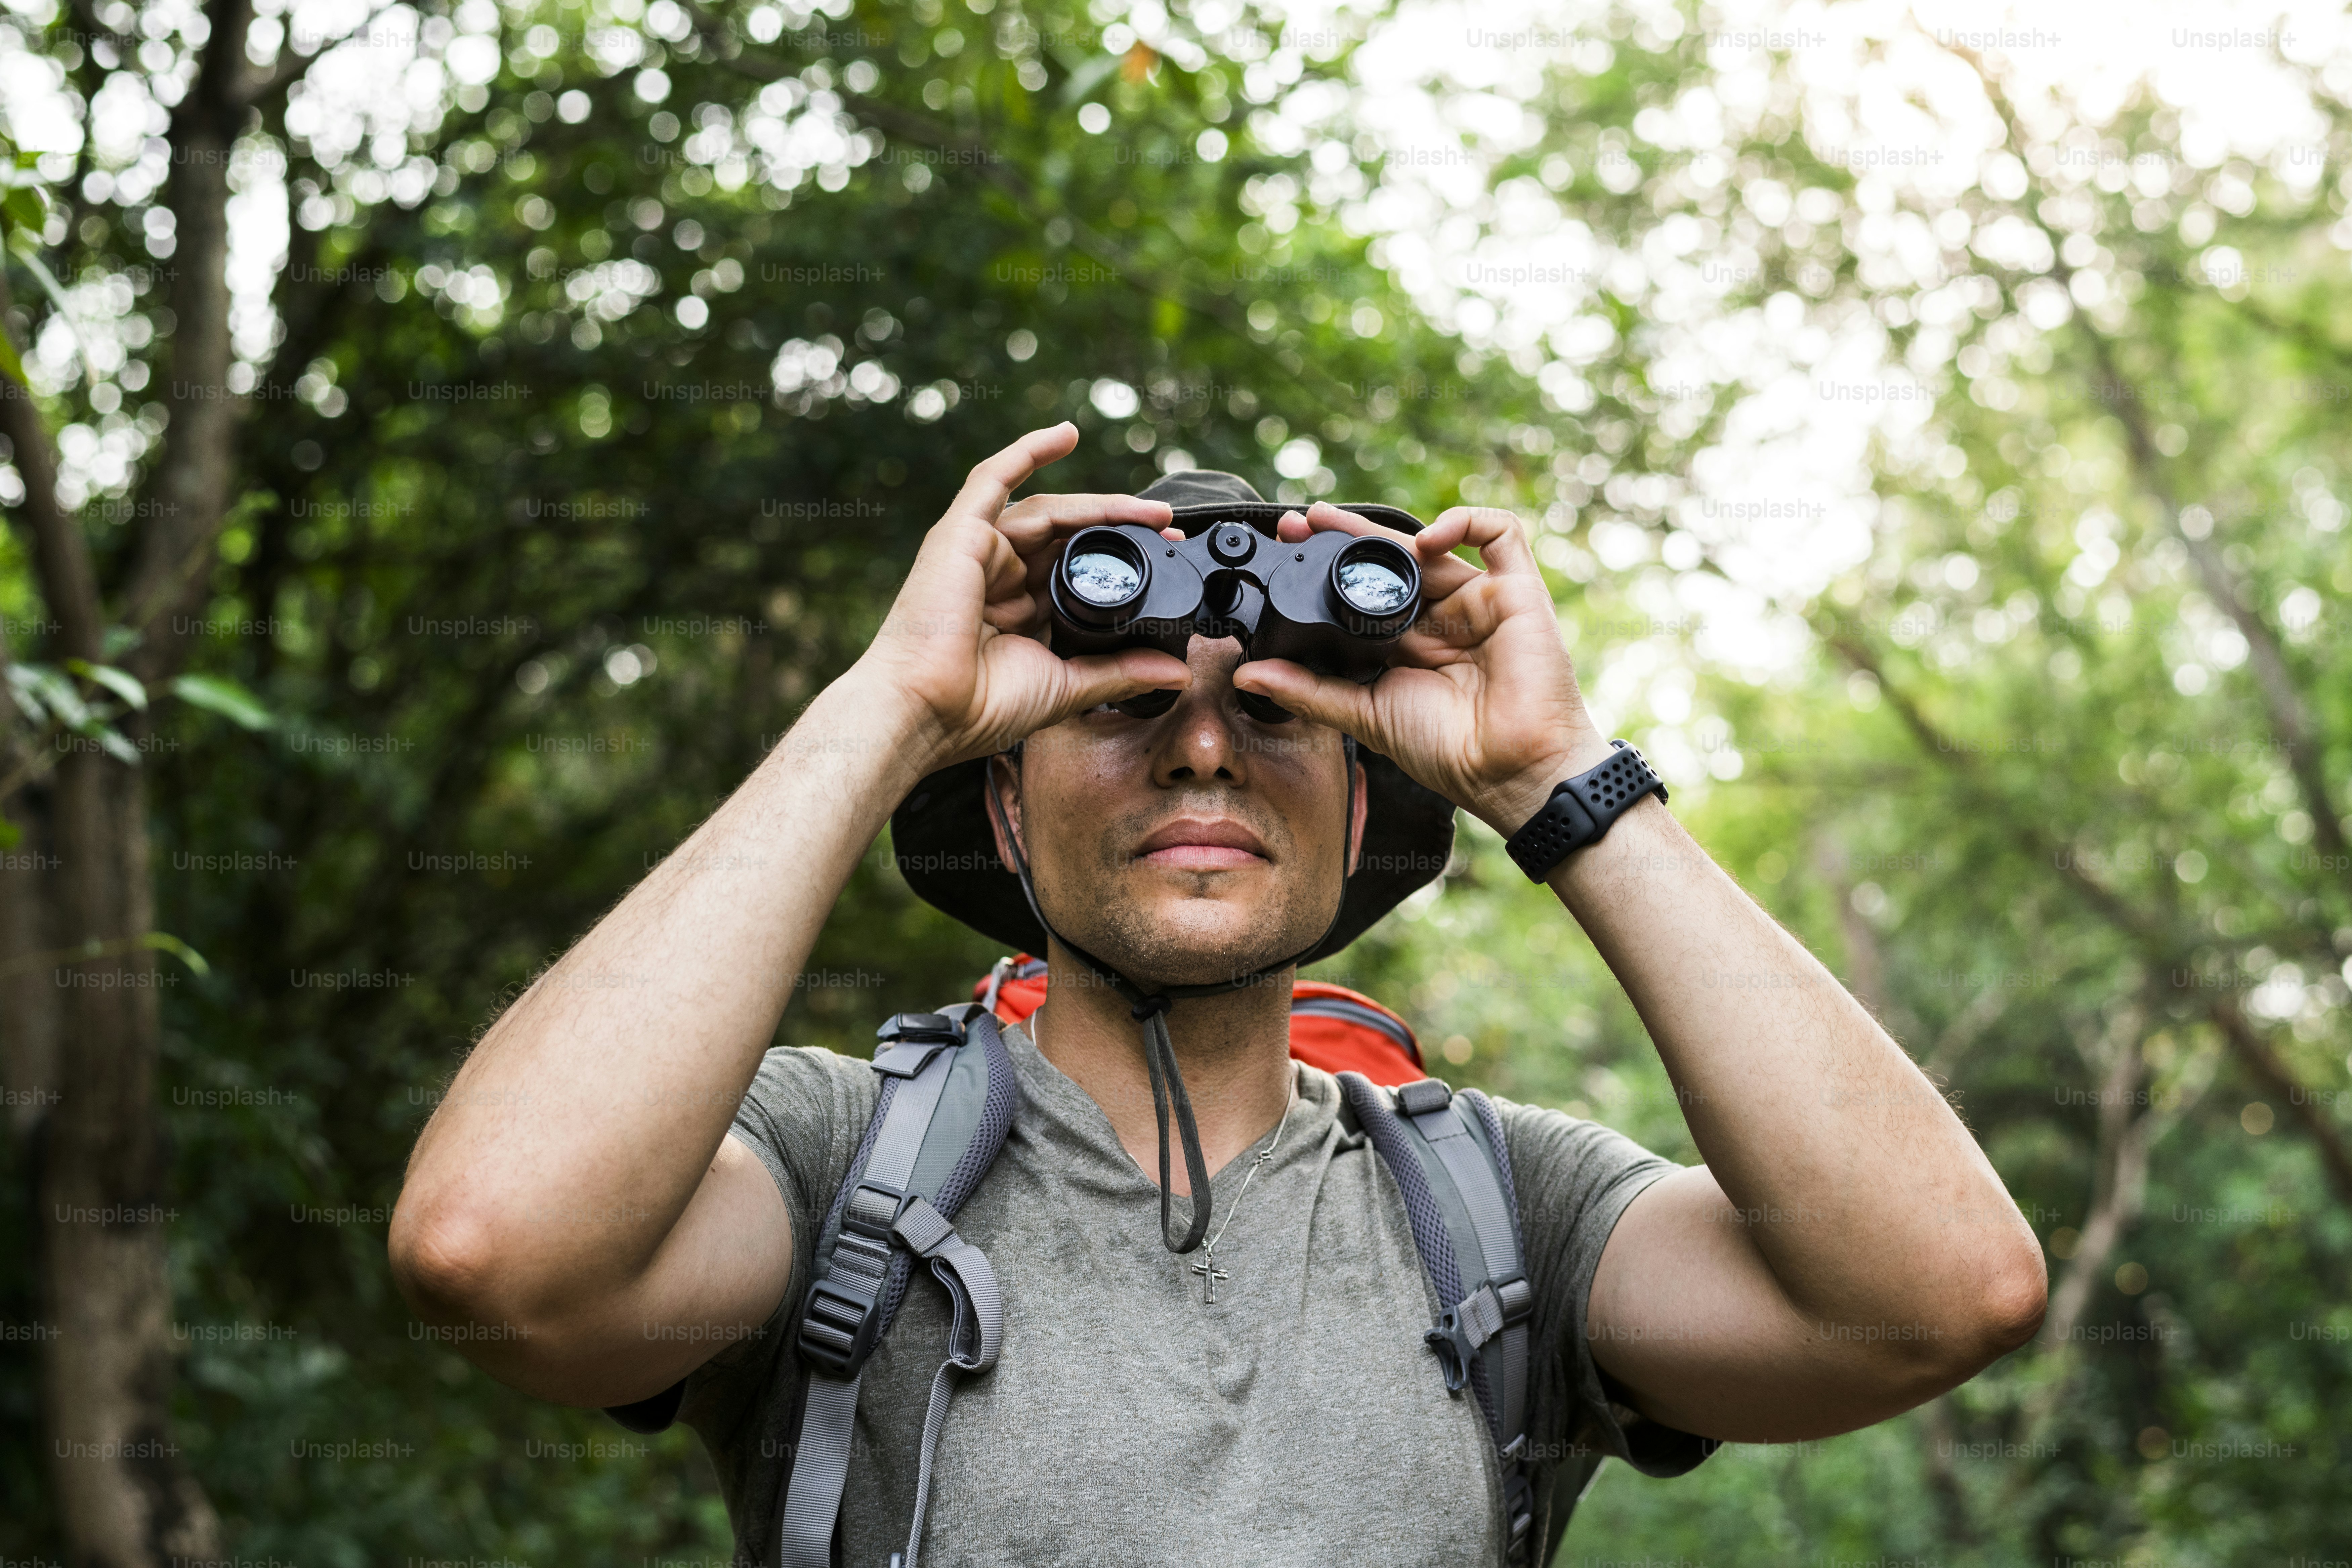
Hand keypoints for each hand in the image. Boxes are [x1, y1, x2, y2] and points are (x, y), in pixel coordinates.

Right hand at [846, 424, 1192, 771]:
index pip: (1078, 569)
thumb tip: (1177, 674)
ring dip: (1100, 504)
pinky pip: (994, 479)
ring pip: (1048, 511)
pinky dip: (1027, 451)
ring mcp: (980, 551)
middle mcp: (1001, 576)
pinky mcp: (960, 533)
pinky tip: (1066, 434)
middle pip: (1068, 534)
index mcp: (1021, 610)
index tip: (1165, 553)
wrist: (927, 712)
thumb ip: (1120, 673)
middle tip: (1167, 525)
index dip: (1122, 557)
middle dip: (1120, 525)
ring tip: (1150, 511)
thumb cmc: (980, 707)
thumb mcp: (1067, 686)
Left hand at [1230, 503, 1613, 833]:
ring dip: (1385, 530)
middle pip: (1393, 561)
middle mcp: (1442, 618)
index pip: (1364, 592)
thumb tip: (1246, 675)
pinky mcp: (1517, 592)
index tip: (1287, 549)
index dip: (1328, 567)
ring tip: (1341, 526)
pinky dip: (1465, 521)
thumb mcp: (1363, 715)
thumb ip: (1308, 691)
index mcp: (1407, 645)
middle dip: (1345, 536)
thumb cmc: (1447, 750)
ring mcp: (1479, 601)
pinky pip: (1502, 533)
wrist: (1508, 771)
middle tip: (1301, 521)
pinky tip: (1428, 539)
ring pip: (1434, 543)